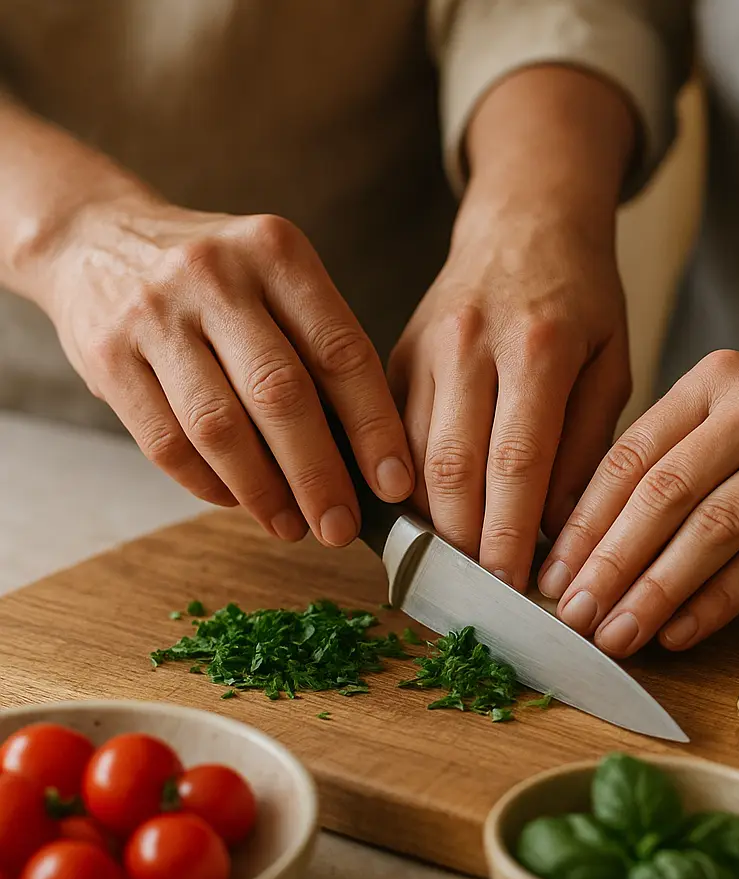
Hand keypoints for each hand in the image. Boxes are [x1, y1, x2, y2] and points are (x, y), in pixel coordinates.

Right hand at [44, 199, 413, 545]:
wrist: (93, 239)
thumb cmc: (214, 280)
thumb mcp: (274, 279)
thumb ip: (317, 348)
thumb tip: (367, 455)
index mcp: (276, 252)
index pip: (340, 352)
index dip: (373, 427)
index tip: (393, 484)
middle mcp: (215, 276)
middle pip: (281, 394)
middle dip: (319, 475)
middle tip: (342, 526)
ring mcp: (155, 314)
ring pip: (219, 427)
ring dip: (263, 492)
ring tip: (292, 526)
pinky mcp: (107, 356)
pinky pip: (166, 442)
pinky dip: (208, 484)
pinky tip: (238, 500)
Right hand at [388, 194, 630, 589]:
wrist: (522, 223)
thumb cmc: (580, 297)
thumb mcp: (610, 361)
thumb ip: (587, 444)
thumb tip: (560, 526)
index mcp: (538, 346)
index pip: (516, 460)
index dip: (510, 531)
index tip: (515, 582)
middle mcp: (470, 344)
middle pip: (453, 467)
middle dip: (465, 540)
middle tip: (483, 586)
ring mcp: (424, 347)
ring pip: (411, 456)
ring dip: (431, 520)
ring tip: (456, 561)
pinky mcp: (395, 356)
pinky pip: (388, 434)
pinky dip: (406, 483)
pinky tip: (428, 515)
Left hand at [538, 341, 738, 654]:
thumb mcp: (724, 403)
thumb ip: (666, 454)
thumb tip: (589, 535)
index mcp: (707, 382)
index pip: (629, 458)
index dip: (584, 522)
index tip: (551, 575)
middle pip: (665, 494)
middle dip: (611, 562)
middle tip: (575, 616)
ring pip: (715, 529)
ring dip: (659, 590)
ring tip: (619, 634)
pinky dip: (720, 600)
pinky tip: (681, 632)